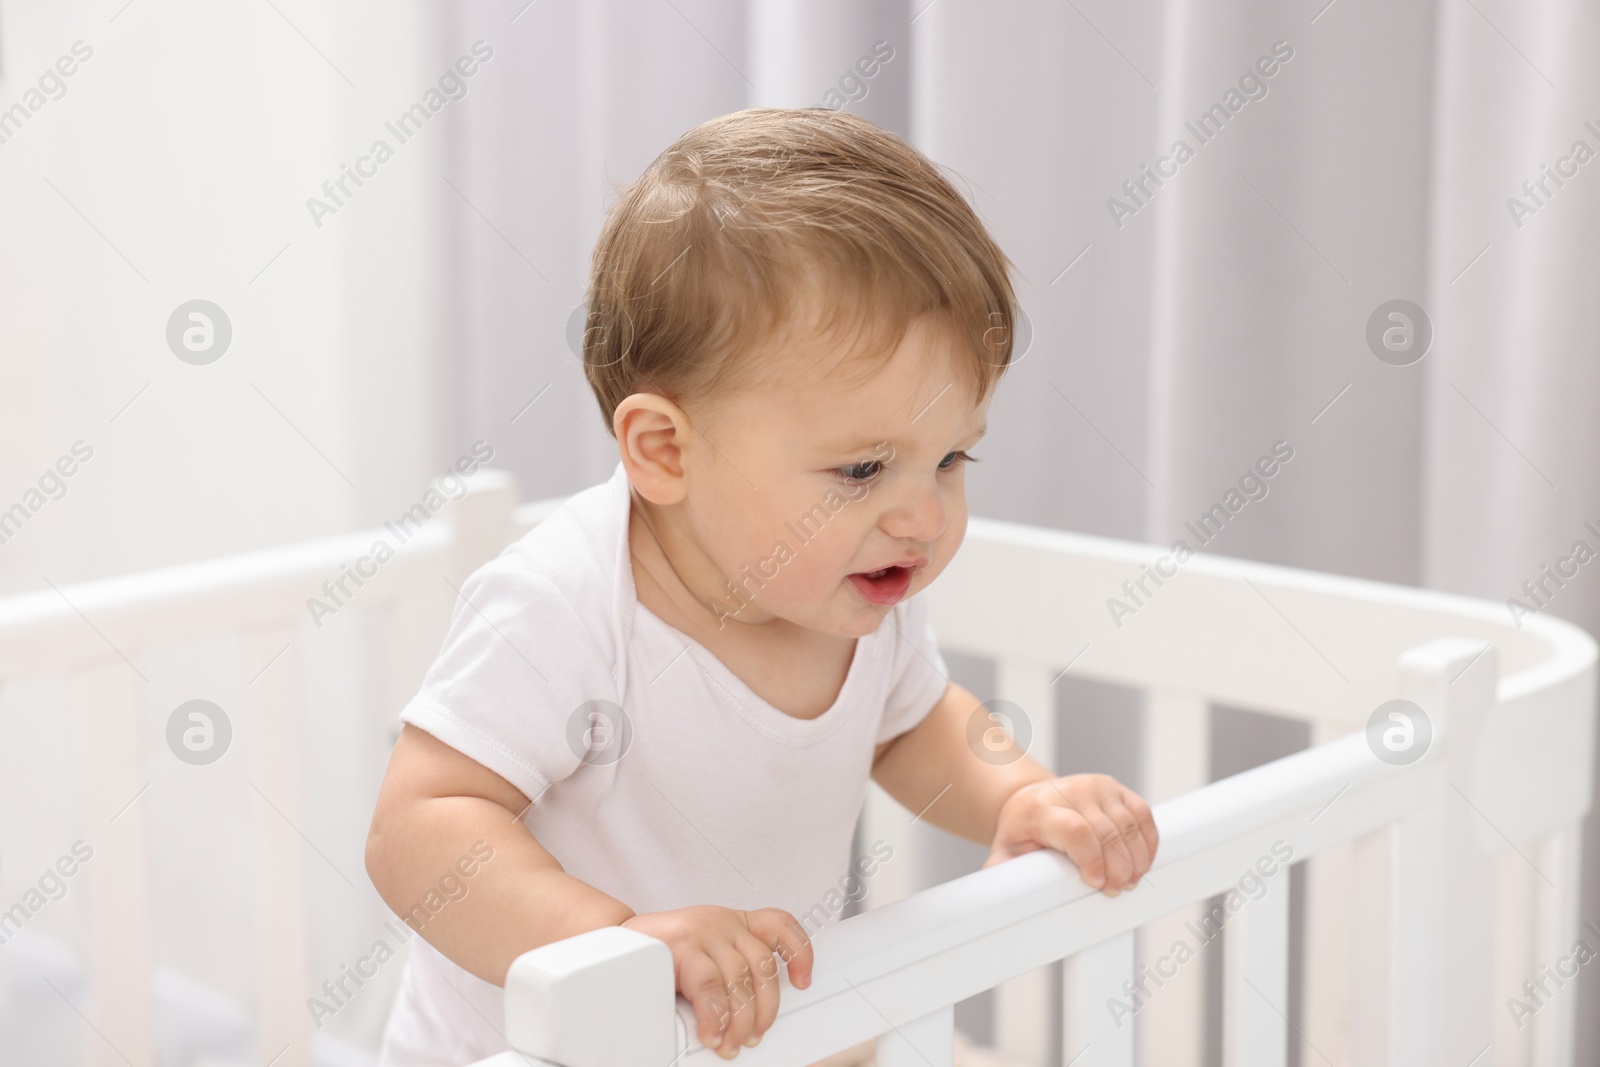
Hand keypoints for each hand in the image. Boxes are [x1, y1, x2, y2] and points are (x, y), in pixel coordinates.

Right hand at [621, 905, 813, 1058]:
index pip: (780, 924)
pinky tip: (711, 1031)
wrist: (613, 942)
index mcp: (734, 922)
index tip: (803, 981)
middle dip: (763, 1009)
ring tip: (729, 1042)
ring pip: (738, 979)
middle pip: (762, 965)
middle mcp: (722, 922)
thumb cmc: (660, 955)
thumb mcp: (703, 955)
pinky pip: (708, 984)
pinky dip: (713, 1015)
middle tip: (753, 1036)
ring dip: (738, 1019)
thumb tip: (749, 1017)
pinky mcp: (681, 944)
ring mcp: (702, 930)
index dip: (799, 951)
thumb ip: (728, 973)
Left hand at [981, 773, 1157, 894]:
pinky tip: (1142, 862)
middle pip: (1106, 832)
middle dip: (1117, 867)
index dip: (1091, 859)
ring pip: (1128, 825)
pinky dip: (1147, 841)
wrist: (1032, 799)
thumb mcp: (1005, 852)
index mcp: (1042, 808)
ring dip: (1135, 858)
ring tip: (1130, 881)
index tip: (1097, 884)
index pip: (1075, 830)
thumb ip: (1002, 875)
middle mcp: (1072, 792)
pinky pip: (1142, 814)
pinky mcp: (1116, 788)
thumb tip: (997, 900)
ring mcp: (1097, 787)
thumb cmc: (1022, 832)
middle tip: (1117, 890)